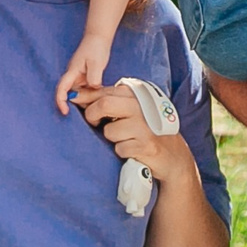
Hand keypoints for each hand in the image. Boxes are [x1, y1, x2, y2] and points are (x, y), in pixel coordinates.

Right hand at [55, 35, 115, 114]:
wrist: (99, 37)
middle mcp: (73, 76)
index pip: (62, 88)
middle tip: (92, 109)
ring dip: (86, 100)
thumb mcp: (96, 62)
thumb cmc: (95, 47)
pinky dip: (91, 95)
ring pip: (79, 93)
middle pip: (70, 95)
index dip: (60, 101)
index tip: (65, 112)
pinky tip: (100, 96)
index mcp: (72, 72)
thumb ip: (94, 77)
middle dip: (78, 104)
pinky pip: (86, 90)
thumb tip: (93, 88)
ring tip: (98, 103)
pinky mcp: (85, 78)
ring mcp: (79, 77)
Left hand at [72, 83, 194, 186]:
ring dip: (112, 139)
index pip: (104, 91)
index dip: (84, 97)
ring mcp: (144, 126)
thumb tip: (77, 95)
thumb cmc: (147, 129)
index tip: (73, 100)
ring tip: (126, 139)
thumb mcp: (132, 109)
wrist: (172, 155)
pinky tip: (133, 149)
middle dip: (92, 115)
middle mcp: (142, 107)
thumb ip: (110, 101)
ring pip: (109, 131)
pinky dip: (122, 151)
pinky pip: (119, 148)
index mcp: (137, 94)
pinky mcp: (145, 145)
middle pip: (104, 104)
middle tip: (95, 123)